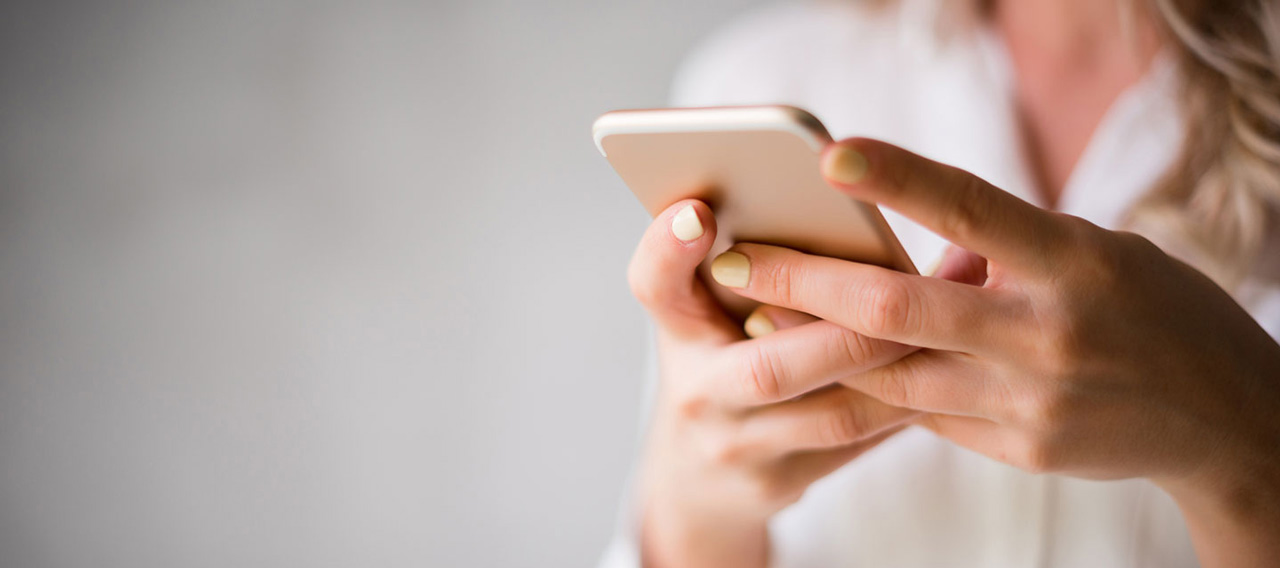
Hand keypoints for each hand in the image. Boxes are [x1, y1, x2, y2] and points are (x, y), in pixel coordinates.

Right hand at [628, 200, 919, 567]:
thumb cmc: (718, 363)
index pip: (655, 284)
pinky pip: (858, 442)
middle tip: (913, 288)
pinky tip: (950, 369)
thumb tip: (838, 195)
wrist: (697, 480)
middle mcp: (697, 392)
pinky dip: (907, 404)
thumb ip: (749, 263)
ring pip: (835, 414)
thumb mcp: (706, 312)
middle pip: (770, 367)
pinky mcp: (779, 483)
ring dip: (901, 369)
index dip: (669, 249)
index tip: (699, 213)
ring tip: (953, 321)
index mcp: (675, 329)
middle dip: (850, 330)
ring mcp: (738, 447)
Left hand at [708, 138, 1279, 565]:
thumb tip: (920, 253)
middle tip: (732, 256)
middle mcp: (1048, 335)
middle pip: (899, 309)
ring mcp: (1031, 402)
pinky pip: (924, 414)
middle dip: (803, 280)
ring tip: (755, 311)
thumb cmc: (1153, 311)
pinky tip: (831, 363)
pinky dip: (877, 384)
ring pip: (891, 373)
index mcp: (1077, 263)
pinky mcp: (1018, 449)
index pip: (975, 209)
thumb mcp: (1096, 255)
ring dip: (815, 343)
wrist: (1223, 420)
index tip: (829, 155)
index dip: (900, 180)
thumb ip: (1007, 252)